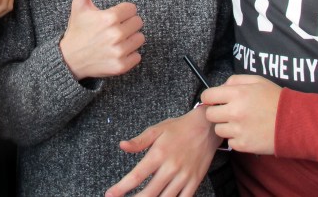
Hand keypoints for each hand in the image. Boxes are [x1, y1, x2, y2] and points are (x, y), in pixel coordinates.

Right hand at [59, 0, 143, 79]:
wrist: (69, 60)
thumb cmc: (77, 30)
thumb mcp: (79, 5)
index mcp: (109, 17)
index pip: (133, 9)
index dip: (122, 12)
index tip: (112, 17)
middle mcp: (116, 35)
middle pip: (138, 23)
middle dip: (127, 24)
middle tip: (113, 28)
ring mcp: (119, 51)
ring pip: (140, 38)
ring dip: (130, 39)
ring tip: (115, 40)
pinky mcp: (121, 66)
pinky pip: (138, 55)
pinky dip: (129, 54)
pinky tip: (116, 51)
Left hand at [105, 106, 220, 196]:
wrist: (206, 128)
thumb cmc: (179, 128)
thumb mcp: (157, 130)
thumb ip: (139, 141)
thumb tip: (122, 146)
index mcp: (158, 154)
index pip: (137, 175)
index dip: (122, 187)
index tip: (110, 194)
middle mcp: (170, 168)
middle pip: (149, 192)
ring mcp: (183, 176)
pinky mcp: (194, 181)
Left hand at [201, 75, 281, 154]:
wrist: (295, 122)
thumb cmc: (276, 99)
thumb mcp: (258, 81)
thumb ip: (236, 80)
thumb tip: (220, 87)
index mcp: (237, 93)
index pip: (207, 96)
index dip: (209, 98)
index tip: (214, 101)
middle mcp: (235, 112)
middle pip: (209, 115)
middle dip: (216, 113)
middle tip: (227, 112)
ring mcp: (239, 130)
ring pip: (218, 130)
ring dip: (226, 127)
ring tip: (240, 123)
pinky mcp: (244, 144)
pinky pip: (230, 142)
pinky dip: (236, 139)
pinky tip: (247, 132)